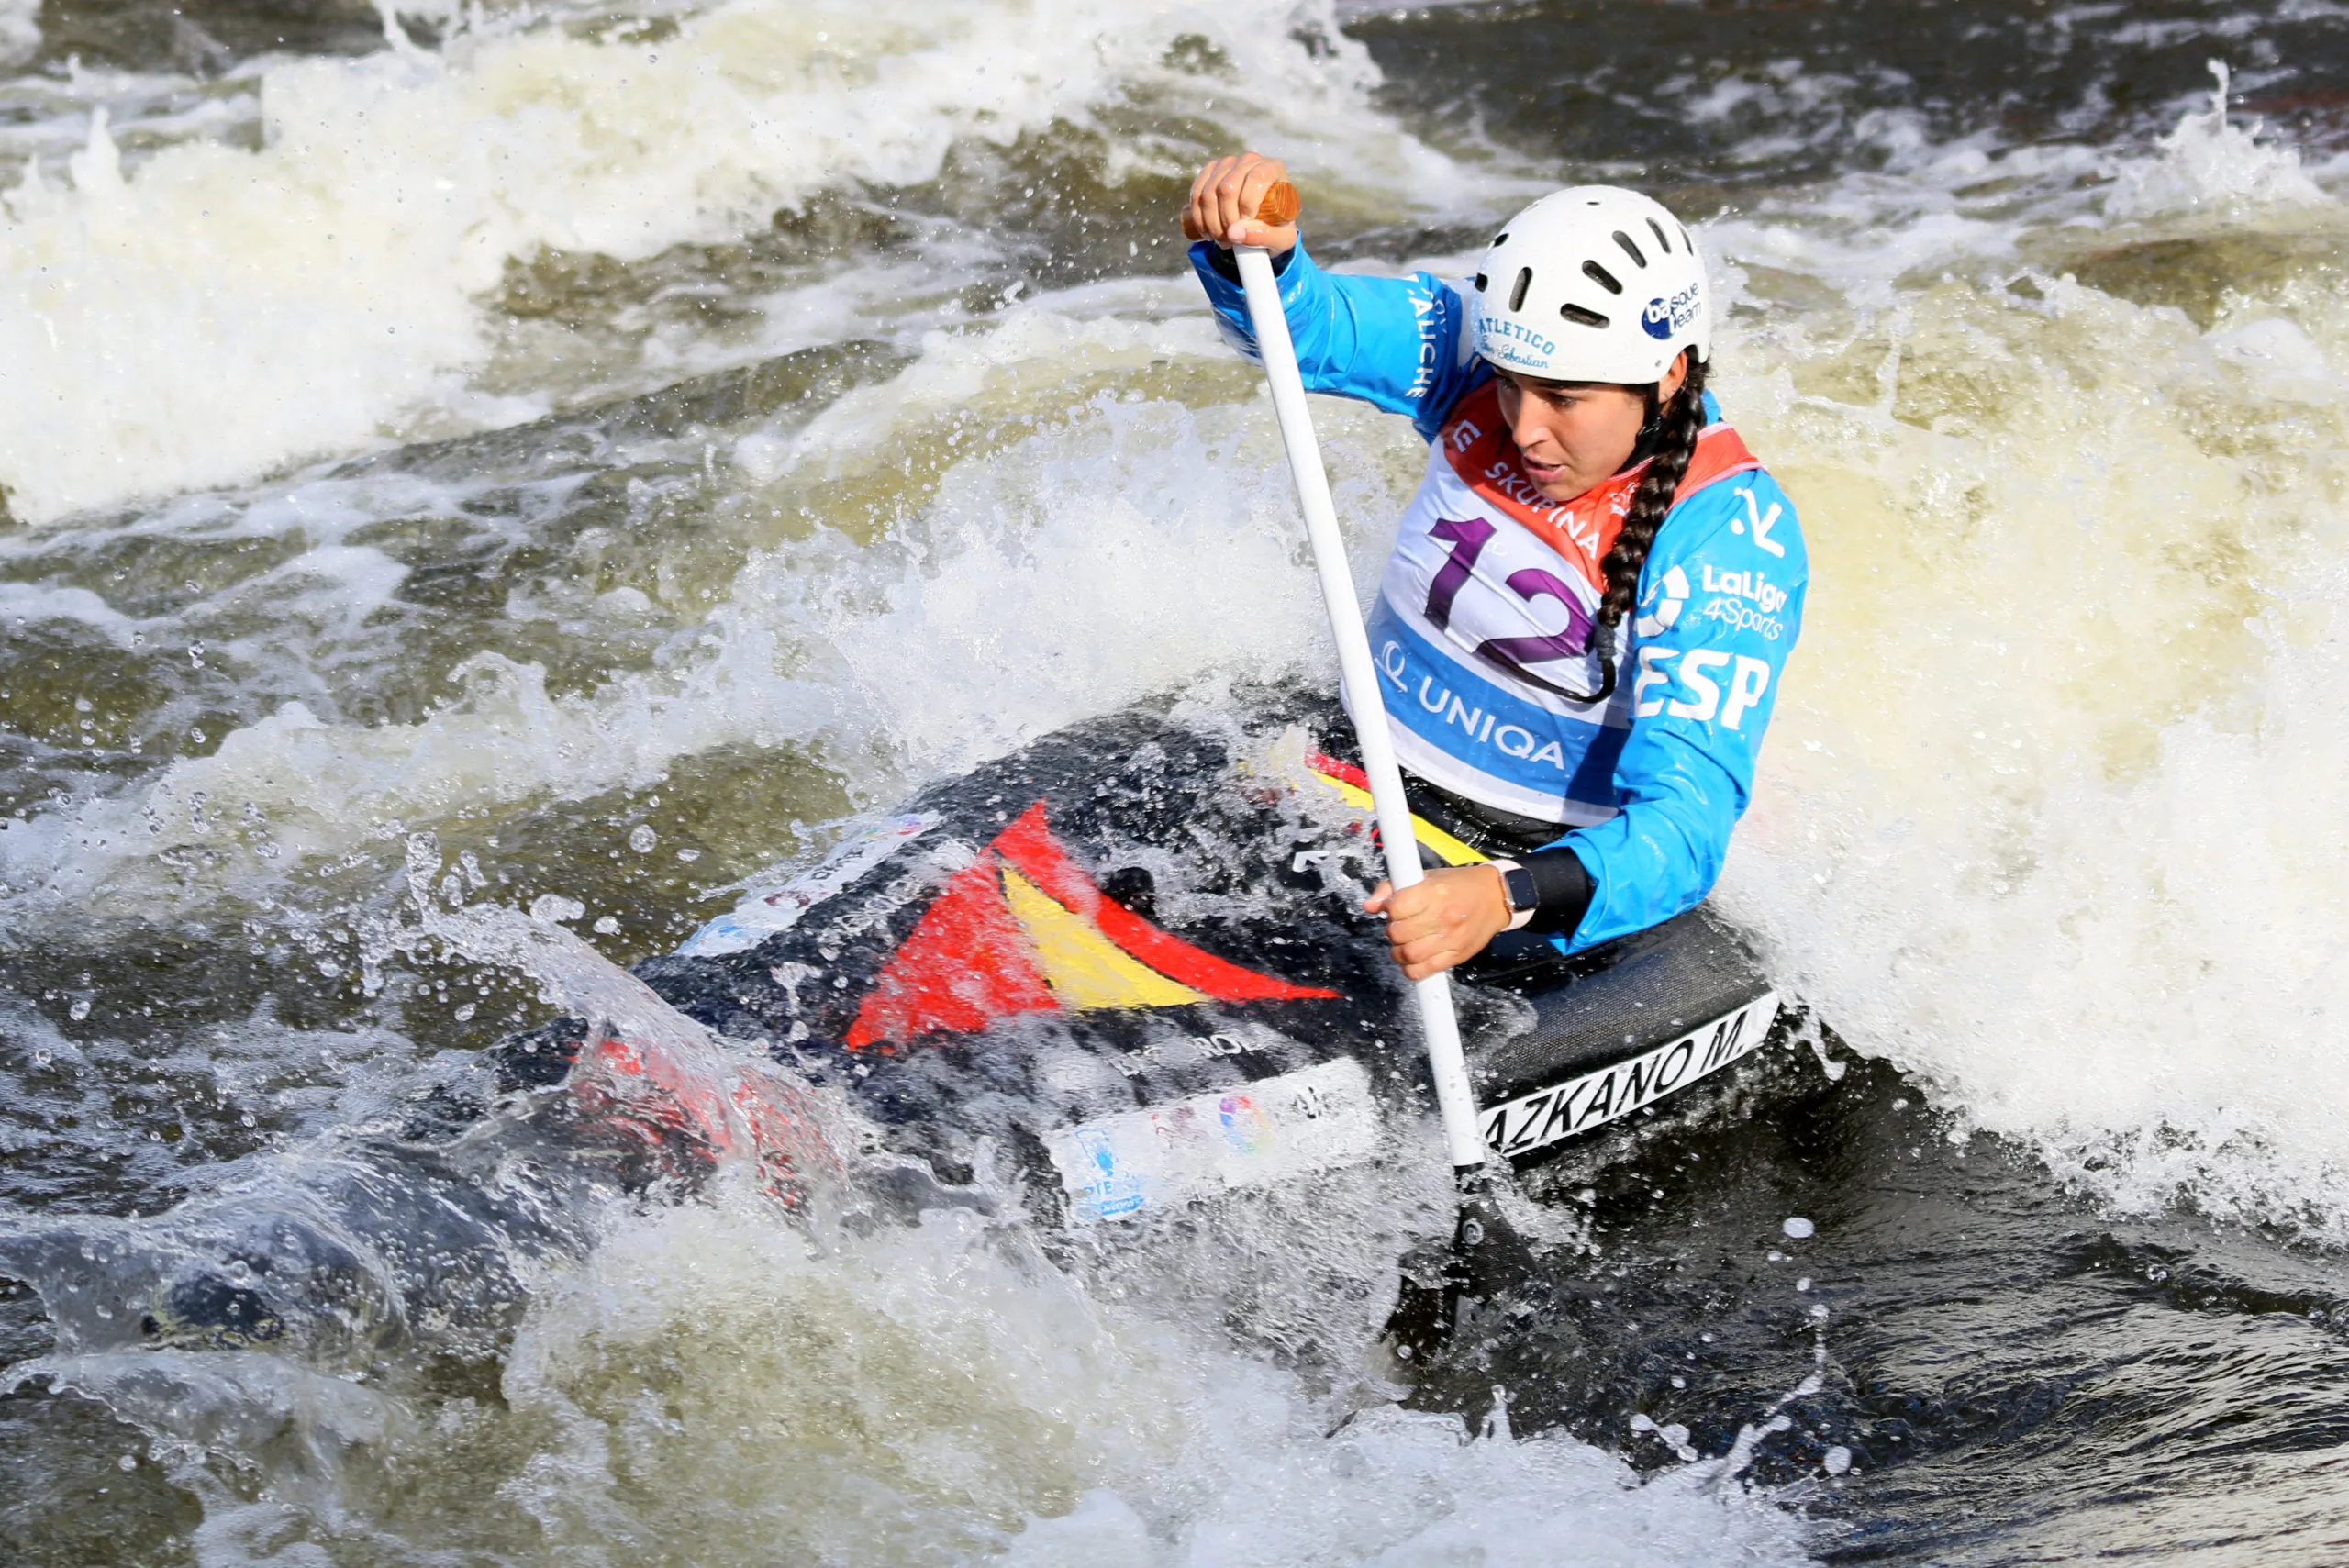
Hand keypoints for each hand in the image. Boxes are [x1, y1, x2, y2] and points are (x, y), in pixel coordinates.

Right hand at [1181, 152, 1298, 251]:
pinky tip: (1207, 231)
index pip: (1257, 178)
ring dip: (1211, 222)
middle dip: (1225, 220)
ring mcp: (1227, 164)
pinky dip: (1198, 216)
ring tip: (1221, 239)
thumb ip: (1264, 236)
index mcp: (1272, 169)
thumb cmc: (1276, 227)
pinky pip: (1196, 193)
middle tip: (1230, 240)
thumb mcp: (1281, 238)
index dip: (1248, 205)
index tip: (1246, 226)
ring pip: (1209, 192)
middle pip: (1228, 188)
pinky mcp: (1211, 172)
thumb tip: (1233, 233)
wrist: (1263, 221)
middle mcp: (1249, 161)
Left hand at [1364, 865, 1511, 980]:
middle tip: (1400, 926)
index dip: (1389, 909)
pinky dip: (1411, 969)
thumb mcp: (1427, 876)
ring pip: (1408, 955)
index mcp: (1434, 892)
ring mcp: (1451, 939)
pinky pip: (1423, 971)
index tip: (1394, 909)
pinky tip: (1413, 958)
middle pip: (1398, 933)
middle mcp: (1442, 916)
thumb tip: (1370, 906)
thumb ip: (1394, 888)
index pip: (1395, 907)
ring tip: (1404, 943)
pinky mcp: (1456, 956)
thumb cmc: (1460, 885)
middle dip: (1392, 931)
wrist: (1496, 897)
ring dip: (1398, 951)